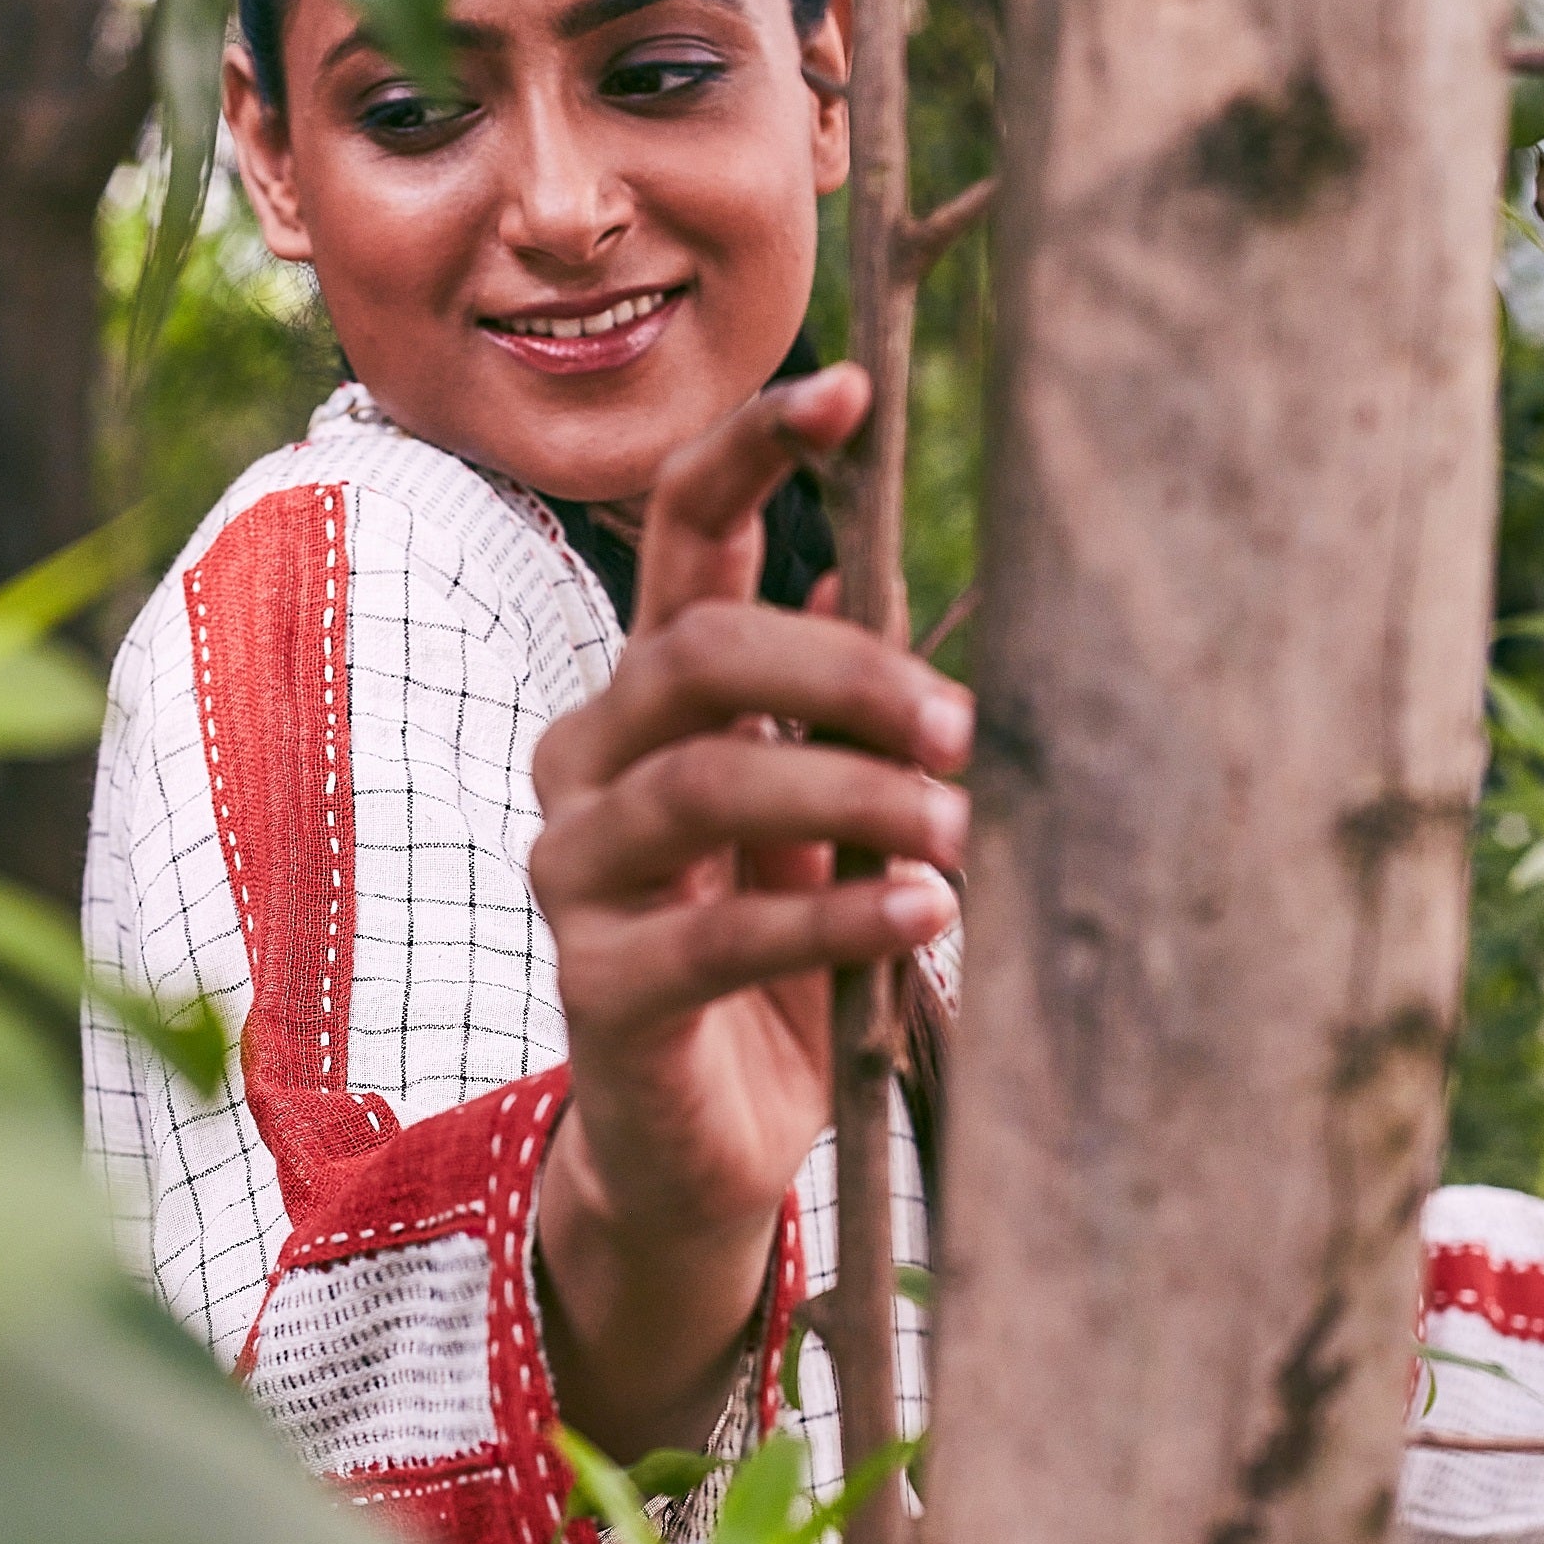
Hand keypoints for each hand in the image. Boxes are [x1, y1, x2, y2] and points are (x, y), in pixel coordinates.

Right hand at [529, 363, 969, 1457]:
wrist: (699, 1153)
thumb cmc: (776, 966)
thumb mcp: (823, 823)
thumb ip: (841, 715)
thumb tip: (885, 572)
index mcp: (648, 702)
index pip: (678, 538)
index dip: (747, 450)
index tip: (840, 390)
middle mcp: (588, 765)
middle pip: (694, 656)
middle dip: (843, 673)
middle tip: (966, 728)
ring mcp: (576, 875)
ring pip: (704, 782)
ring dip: (854, 795)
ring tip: (962, 830)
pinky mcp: (599, 987)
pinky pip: (721, 931)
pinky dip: (838, 915)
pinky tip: (925, 916)